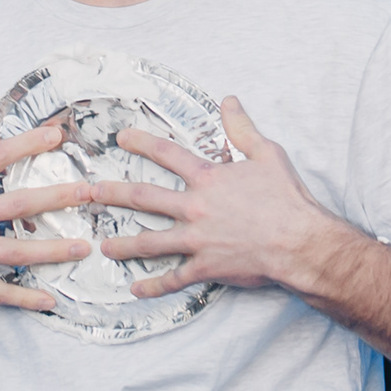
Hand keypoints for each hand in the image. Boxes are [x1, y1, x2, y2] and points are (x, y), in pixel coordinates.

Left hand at [89, 97, 359, 298]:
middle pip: (145, 197)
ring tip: (104, 246)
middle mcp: (195, 207)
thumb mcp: (268, 154)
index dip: (142, 143)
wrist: (301, 242)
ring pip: (150, 242)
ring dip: (124, 244)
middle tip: (89, 193)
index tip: (121, 138)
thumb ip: (243, 128)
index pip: (167, 155)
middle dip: (113, 194)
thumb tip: (229, 101)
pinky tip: (136, 289)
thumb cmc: (287, 199)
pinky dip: (155, 286)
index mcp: (208, 179)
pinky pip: (175, 278)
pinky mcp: (206, 267)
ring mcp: (197, 240)